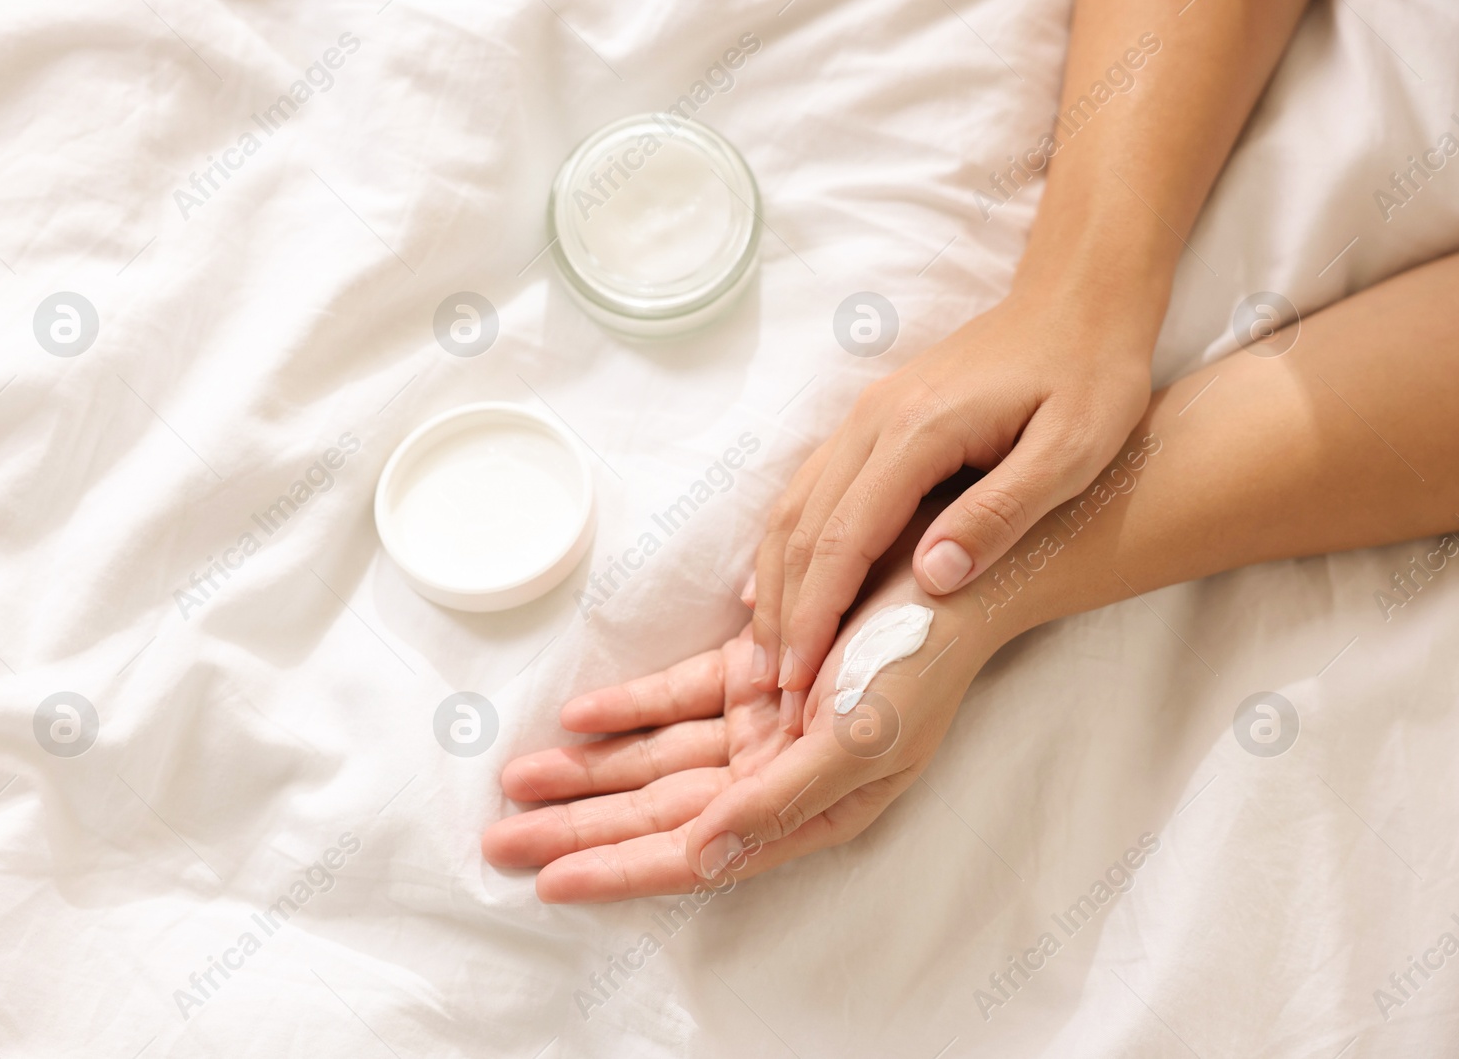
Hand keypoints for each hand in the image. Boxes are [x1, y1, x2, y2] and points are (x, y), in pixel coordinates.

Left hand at [483, 506, 1006, 901]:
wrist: (957, 577)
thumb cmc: (922, 664)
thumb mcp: (859, 741)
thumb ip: (777, 803)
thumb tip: (700, 854)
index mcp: (805, 809)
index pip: (694, 854)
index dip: (621, 868)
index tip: (551, 882)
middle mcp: (776, 775)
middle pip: (658, 811)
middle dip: (579, 828)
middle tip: (502, 841)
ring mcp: (763, 721)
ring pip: (656, 756)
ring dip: (587, 768)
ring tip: (518, 781)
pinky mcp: (756, 667)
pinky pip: (677, 695)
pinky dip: (629, 706)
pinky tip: (578, 717)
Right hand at [752, 283, 1153, 699]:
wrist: (1077, 297)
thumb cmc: (1090, 375)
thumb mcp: (1073, 451)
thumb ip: (1002, 513)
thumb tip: (935, 577)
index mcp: (917, 434)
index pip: (844, 540)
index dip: (817, 616)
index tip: (802, 681)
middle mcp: (873, 422)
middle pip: (804, 530)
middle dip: (784, 614)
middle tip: (774, 690)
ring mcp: (865, 416)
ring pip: (795, 509)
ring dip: (775, 584)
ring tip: (768, 655)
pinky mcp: (873, 419)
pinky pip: (810, 489)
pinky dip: (787, 545)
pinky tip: (775, 585)